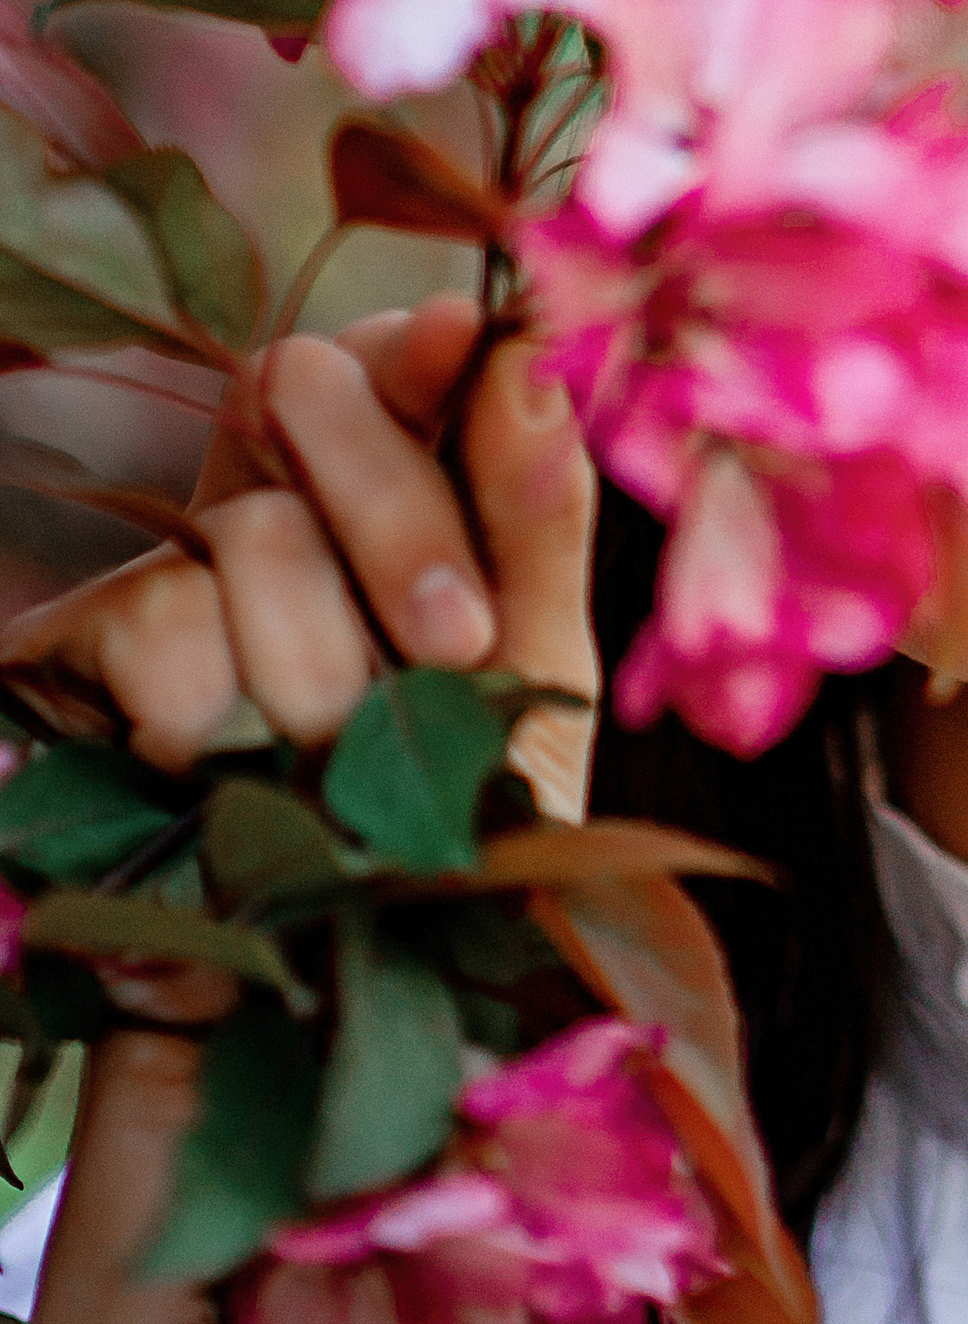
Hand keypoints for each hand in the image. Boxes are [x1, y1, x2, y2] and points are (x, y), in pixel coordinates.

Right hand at [0, 292, 598, 819]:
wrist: (357, 988)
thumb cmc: (461, 818)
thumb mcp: (533, 666)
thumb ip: (534, 511)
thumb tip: (532, 352)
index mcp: (390, 483)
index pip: (389, 347)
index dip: (424, 335)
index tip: (471, 336)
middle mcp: (275, 500)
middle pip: (306, 384)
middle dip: (402, 517)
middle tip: (454, 647)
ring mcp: (173, 566)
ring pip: (255, 525)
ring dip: (326, 662)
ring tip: (345, 761)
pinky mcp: (78, 645)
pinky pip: (164, 616)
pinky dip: (221, 712)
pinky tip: (234, 778)